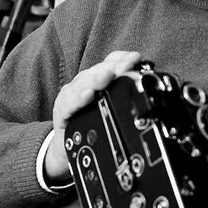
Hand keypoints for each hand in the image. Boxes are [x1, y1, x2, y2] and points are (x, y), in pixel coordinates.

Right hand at [44, 50, 141, 182]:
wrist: (65, 150)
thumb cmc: (88, 126)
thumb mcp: (108, 108)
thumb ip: (122, 95)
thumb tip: (145, 87)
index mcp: (94, 81)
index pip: (109, 63)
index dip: (122, 58)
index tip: (136, 57)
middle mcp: (82, 85)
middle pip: (97, 71)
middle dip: (114, 67)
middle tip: (128, 65)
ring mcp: (70, 98)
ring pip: (83, 83)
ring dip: (97, 78)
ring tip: (108, 75)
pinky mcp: (62, 113)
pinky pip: (69, 104)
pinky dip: (79, 98)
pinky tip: (88, 94)